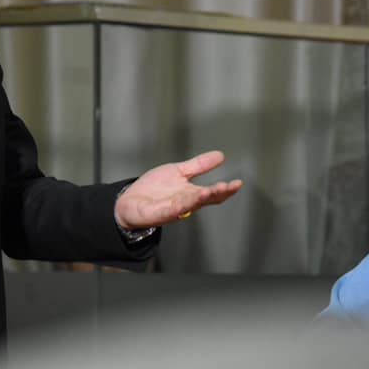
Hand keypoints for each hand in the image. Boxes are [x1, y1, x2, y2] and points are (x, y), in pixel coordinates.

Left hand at [114, 151, 241, 228]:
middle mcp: (186, 202)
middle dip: (218, 193)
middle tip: (230, 186)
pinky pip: (175, 208)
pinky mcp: (162, 212)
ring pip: (192, 204)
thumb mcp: (178, 171)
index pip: (213, 193)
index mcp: (191, 193)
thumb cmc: (154, 189)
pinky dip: (184, 203)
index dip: (226, 189)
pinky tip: (191, 197)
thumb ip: (199, 165)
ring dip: (203, 197)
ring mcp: (174, 208)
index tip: (238, 183)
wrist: (130, 200)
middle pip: (206, 199)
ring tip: (213, 189)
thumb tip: (220, 156)